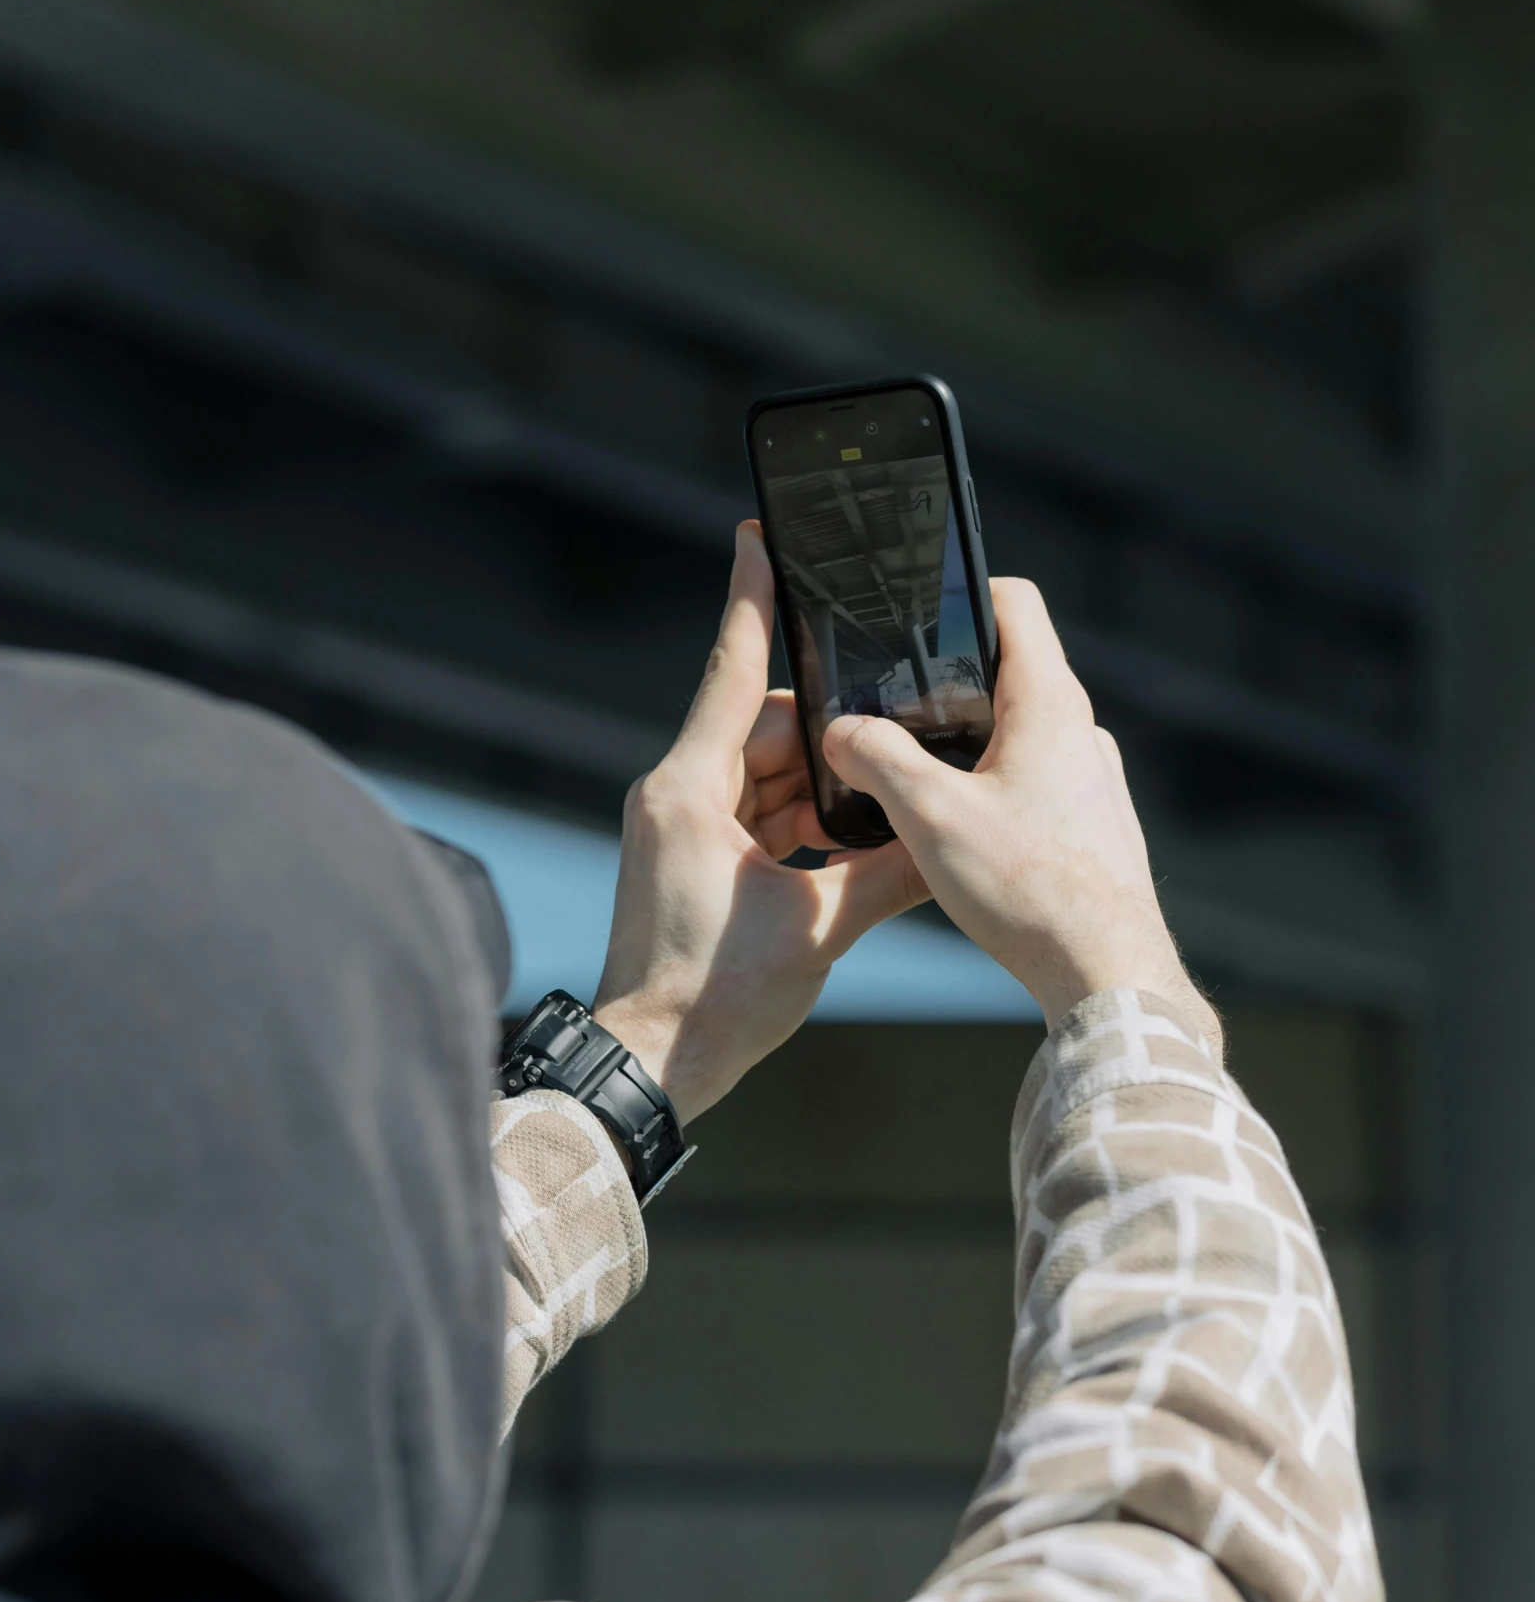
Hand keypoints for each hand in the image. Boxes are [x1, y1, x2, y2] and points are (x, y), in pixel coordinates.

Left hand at [594, 522, 922, 1122]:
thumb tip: (947, 836)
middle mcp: (675, 796)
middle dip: (832, 733)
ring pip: (765, 777)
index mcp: (688, 789)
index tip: (757, 535)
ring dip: (823, 786)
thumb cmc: (718, 997)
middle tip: (896, 723)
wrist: (654, 1066)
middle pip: (765, 730)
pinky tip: (855, 837)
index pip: (728, 670)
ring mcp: (679, 830)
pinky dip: (802, 823)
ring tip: (888, 790)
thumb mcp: (820, 927)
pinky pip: (755, 817)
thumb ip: (887, 871)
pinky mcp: (690, 863)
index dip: (752, 600)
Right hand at [823, 578, 1221, 1057]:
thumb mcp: (928, 816)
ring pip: (1022, 734)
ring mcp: (1094, 781)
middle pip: (1012, 671)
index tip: (917, 614)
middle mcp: (1082, 732)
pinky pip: (1038, 786)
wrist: (1105, 973)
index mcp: (1048, 704)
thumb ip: (877, 759)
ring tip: (916, 784)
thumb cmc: (1028, 890)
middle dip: (950, 683)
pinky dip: (997, 793)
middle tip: (892, 711)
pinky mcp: (1094, 828)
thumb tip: (842, 733)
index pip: (1015, 602)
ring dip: (971, 747)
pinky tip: (960, 839)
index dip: (963, 592)